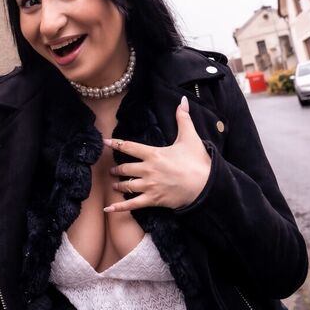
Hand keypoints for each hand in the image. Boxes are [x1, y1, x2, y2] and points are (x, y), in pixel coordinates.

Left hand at [103, 96, 210, 211]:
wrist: (205, 185)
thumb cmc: (197, 161)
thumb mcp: (190, 137)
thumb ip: (183, 118)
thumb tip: (182, 100)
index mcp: (153, 154)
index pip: (129, 147)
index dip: (116, 144)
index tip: (104, 142)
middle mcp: (147, 170)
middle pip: (125, 168)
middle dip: (116, 169)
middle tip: (111, 169)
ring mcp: (149, 186)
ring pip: (126, 185)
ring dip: (118, 184)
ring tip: (114, 184)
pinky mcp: (153, 199)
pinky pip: (132, 204)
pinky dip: (119, 207)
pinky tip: (107, 209)